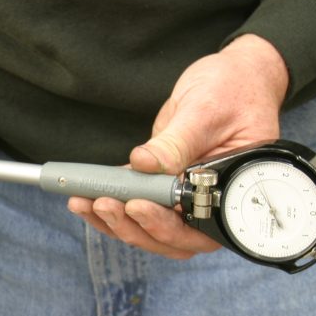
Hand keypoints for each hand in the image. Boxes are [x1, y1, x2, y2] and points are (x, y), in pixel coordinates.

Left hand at [68, 34, 288, 258]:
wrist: (231, 77)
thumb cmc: (232, 91)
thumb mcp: (206, 112)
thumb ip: (177, 142)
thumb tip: (143, 163)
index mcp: (230, 195)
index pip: (197, 229)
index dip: (164, 227)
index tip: (136, 206)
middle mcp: (207, 205)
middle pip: (169, 238)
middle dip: (132, 226)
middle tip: (102, 203)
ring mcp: (182, 199)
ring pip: (147, 228)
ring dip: (113, 220)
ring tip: (82, 202)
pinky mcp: (160, 187)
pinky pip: (134, 206)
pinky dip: (109, 205)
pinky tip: (83, 196)